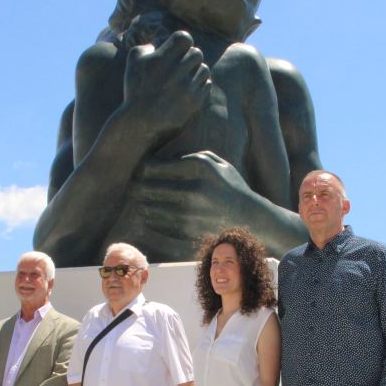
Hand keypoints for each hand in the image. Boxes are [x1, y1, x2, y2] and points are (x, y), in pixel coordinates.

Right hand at [123, 31, 210, 133]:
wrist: (141, 122)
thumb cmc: (135, 89)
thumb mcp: (133, 61)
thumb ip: (147, 46)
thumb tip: (160, 43)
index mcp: (163, 58)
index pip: (184, 38)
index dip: (181, 42)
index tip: (175, 50)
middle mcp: (178, 71)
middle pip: (197, 53)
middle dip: (189, 57)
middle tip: (181, 65)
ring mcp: (188, 87)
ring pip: (204, 69)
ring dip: (196, 71)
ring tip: (185, 77)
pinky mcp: (195, 101)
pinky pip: (206, 85)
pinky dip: (199, 85)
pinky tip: (188, 88)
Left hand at [133, 152, 254, 237]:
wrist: (250, 218)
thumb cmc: (231, 187)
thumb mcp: (217, 163)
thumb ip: (191, 155)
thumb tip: (162, 158)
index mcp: (198, 167)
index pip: (153, 166)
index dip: (142, 168)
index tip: (141, 170)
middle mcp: (192, 189)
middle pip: (146, 187)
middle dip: (136, 186)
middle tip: (134, 186)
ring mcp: (189, 212)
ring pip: (148, 207)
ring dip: (141, 204)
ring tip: (141, 201)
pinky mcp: (187, 231)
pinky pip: (156, 224)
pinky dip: (150, 219)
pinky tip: (152, 215)